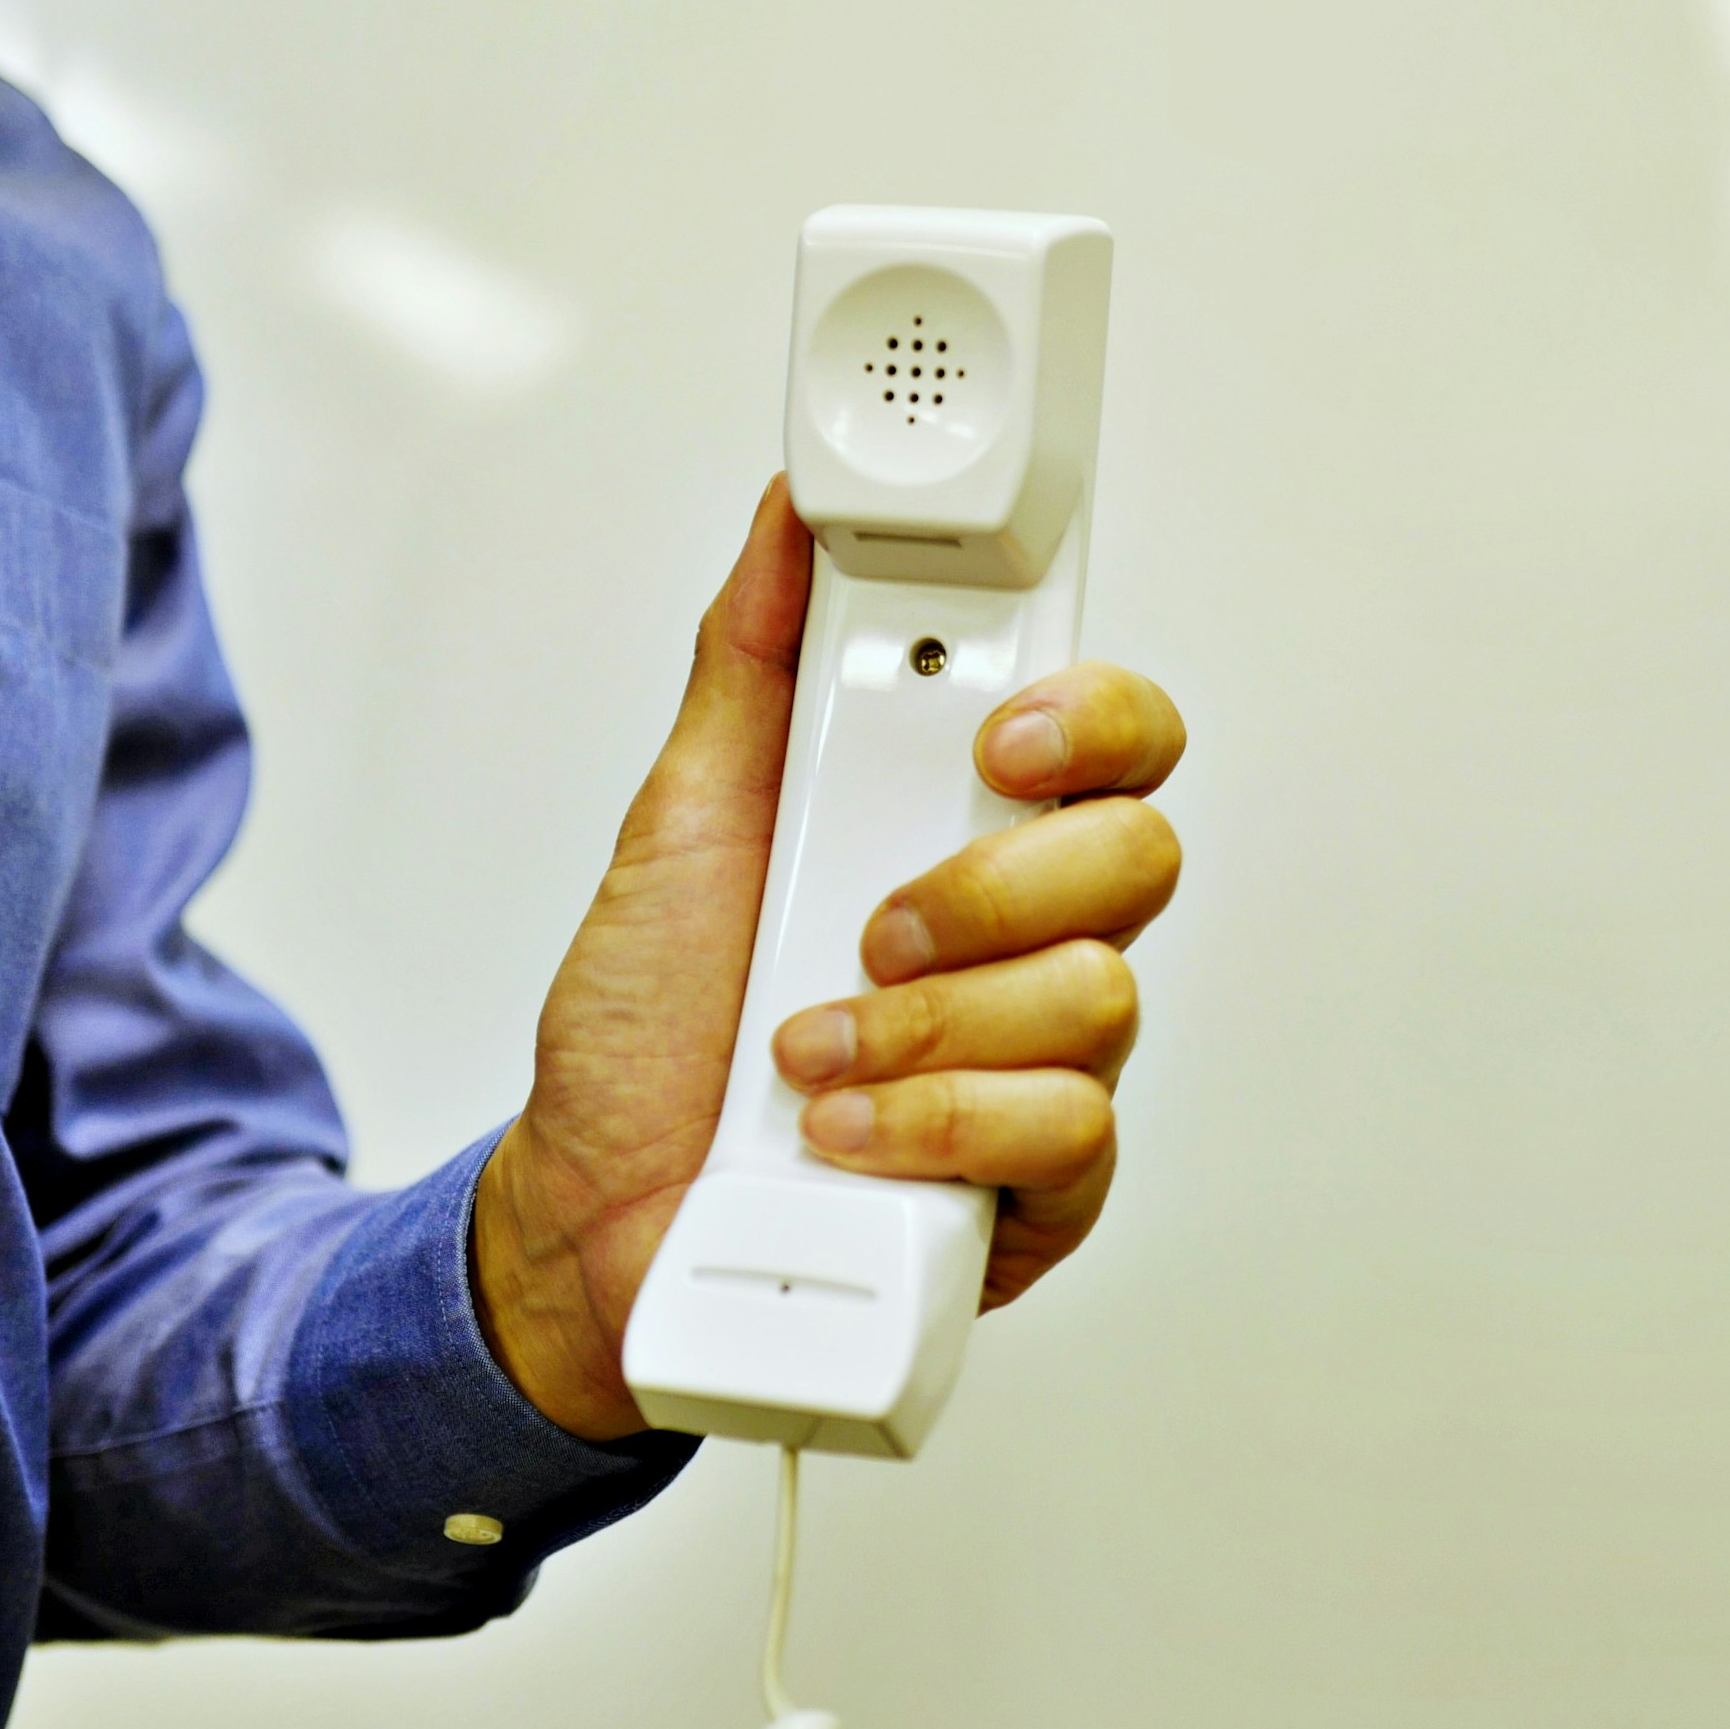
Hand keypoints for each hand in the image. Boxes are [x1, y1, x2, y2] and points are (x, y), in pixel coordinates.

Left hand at [472, 477, 1185, 1439]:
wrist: (588, 1214)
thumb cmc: (647, 1032)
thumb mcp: (680, 821)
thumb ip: (752, 663)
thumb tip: (786, 514)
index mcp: (956, 830)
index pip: (1110, 739)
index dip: (1092, 715)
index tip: (998, 734)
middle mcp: (1022, 941)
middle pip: (1141, 854)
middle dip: (992, 884)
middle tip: (872, 921)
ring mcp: (1041, 1065)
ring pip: (1102, 996)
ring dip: (926, 1023)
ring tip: (808, 1044)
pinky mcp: (1039, 1189)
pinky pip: (1070, 1130)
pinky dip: (934, 1124)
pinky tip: (840, 1132)